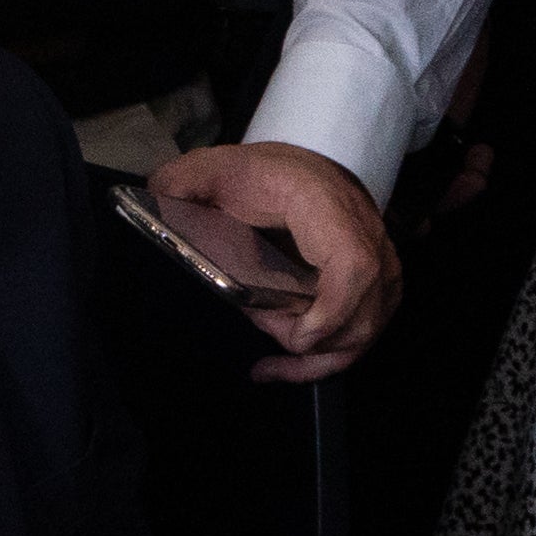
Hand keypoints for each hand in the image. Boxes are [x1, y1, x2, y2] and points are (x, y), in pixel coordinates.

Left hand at [151, 139, 399, 380]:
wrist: (309, 167)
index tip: (295, 338)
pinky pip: (363, 334)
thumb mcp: (217, 169)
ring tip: (268, 347)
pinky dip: (322, 361)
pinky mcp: (380, 287)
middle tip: (261, 323)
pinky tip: (279, 368)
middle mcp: (364, 237)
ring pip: (366, 332)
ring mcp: (379, 264)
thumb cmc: (262, 171)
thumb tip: (156, 196)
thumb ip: (185, 181)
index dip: (333, 311)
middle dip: (309, 340)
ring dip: (314, 355)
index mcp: (323, 206)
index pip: (354, 265)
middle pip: (364, 314)